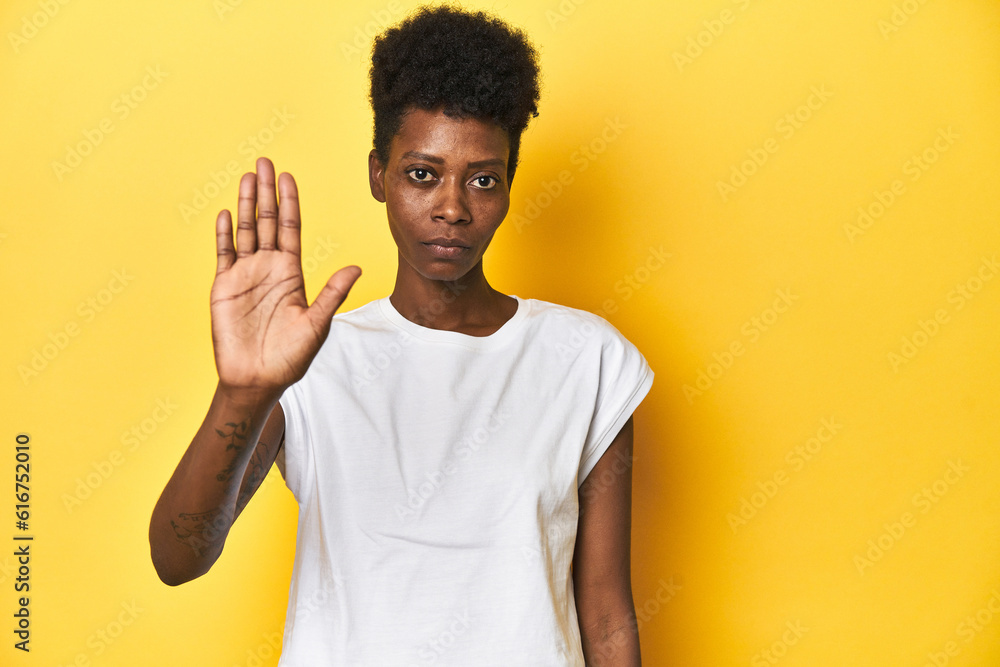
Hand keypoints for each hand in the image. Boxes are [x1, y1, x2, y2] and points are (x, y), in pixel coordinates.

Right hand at [210, 157, 360, 397]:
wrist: (258, 378)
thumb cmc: (290, 356)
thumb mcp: (317, 323)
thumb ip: (333, 293)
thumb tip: (357, 267)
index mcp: (291, 273)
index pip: (290, 228)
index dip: (288, 203)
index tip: (288, 177)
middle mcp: (268, 268)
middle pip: (265, 221)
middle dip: (265, 192)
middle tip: (264, 162)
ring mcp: (245, 275)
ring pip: (245, 231)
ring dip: (244, 204)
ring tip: (246, 177)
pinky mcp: (224, 287)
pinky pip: (224, 254)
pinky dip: (224, 234)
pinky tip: (225, 213)